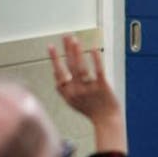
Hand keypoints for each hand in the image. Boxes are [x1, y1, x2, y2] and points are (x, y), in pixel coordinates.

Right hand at [48, 36, 125, 152]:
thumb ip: (64, 89)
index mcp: (67, 94)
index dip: (54, 59)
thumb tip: (55, 73)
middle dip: (66, 50)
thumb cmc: (90, 110)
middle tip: (65, 36)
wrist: (107, 120)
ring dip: (77, 52)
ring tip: (75, 40)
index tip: (51, 46)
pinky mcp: (103, 87)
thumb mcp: (72, 102)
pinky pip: (98, 71)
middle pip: (69, 67)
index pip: (58, 74)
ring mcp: (89, 89)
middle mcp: (76, 91)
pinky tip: (93, 49)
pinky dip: (95, 59)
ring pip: (81, 67)